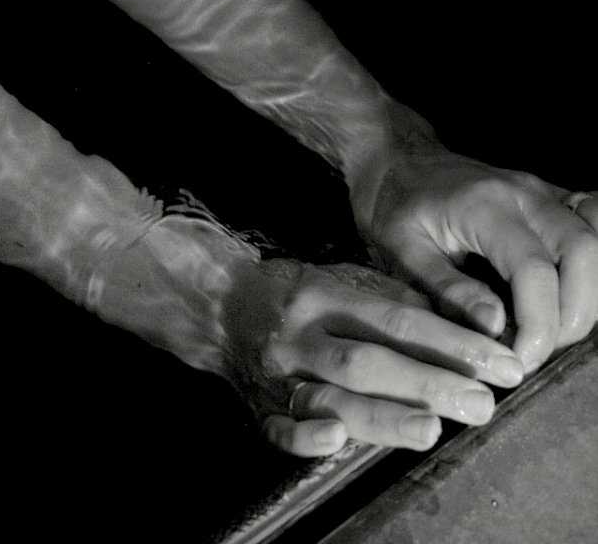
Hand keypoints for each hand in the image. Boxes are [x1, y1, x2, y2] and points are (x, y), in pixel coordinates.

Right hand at [223, 256, 526, 456]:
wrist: (220, 307)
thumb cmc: (299, 297)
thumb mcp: (342, 281)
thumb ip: (395, 301)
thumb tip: (462, 322)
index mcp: (324, 295)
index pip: (397, 321)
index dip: (452, 344)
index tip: (501, 365)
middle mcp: (301, 333)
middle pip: (368, 360)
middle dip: (428, 383)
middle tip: (482, 403)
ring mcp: (279, 372)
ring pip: (331, 395)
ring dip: (382, 415)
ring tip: (432, 430)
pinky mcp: (261, 408)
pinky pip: (280, 427)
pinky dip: (306, 437)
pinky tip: (336, 441)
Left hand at [350, 142, 597, 375]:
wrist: (394, 159)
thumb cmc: (392, 206)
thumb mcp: (402, 249)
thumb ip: (448, 289)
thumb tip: (496, 328)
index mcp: (484, 206)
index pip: (534, 270)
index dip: (539, 325)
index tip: (521, 361)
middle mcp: (523, 193)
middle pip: (583, 251)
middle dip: (574, 314)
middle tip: (539, 349)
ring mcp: (541, 192)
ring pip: (595, 240)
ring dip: (588, 294)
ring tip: (553, 329)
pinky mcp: (550, 197)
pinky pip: (592, 222)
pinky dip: (594, 263)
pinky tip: (573, 292)